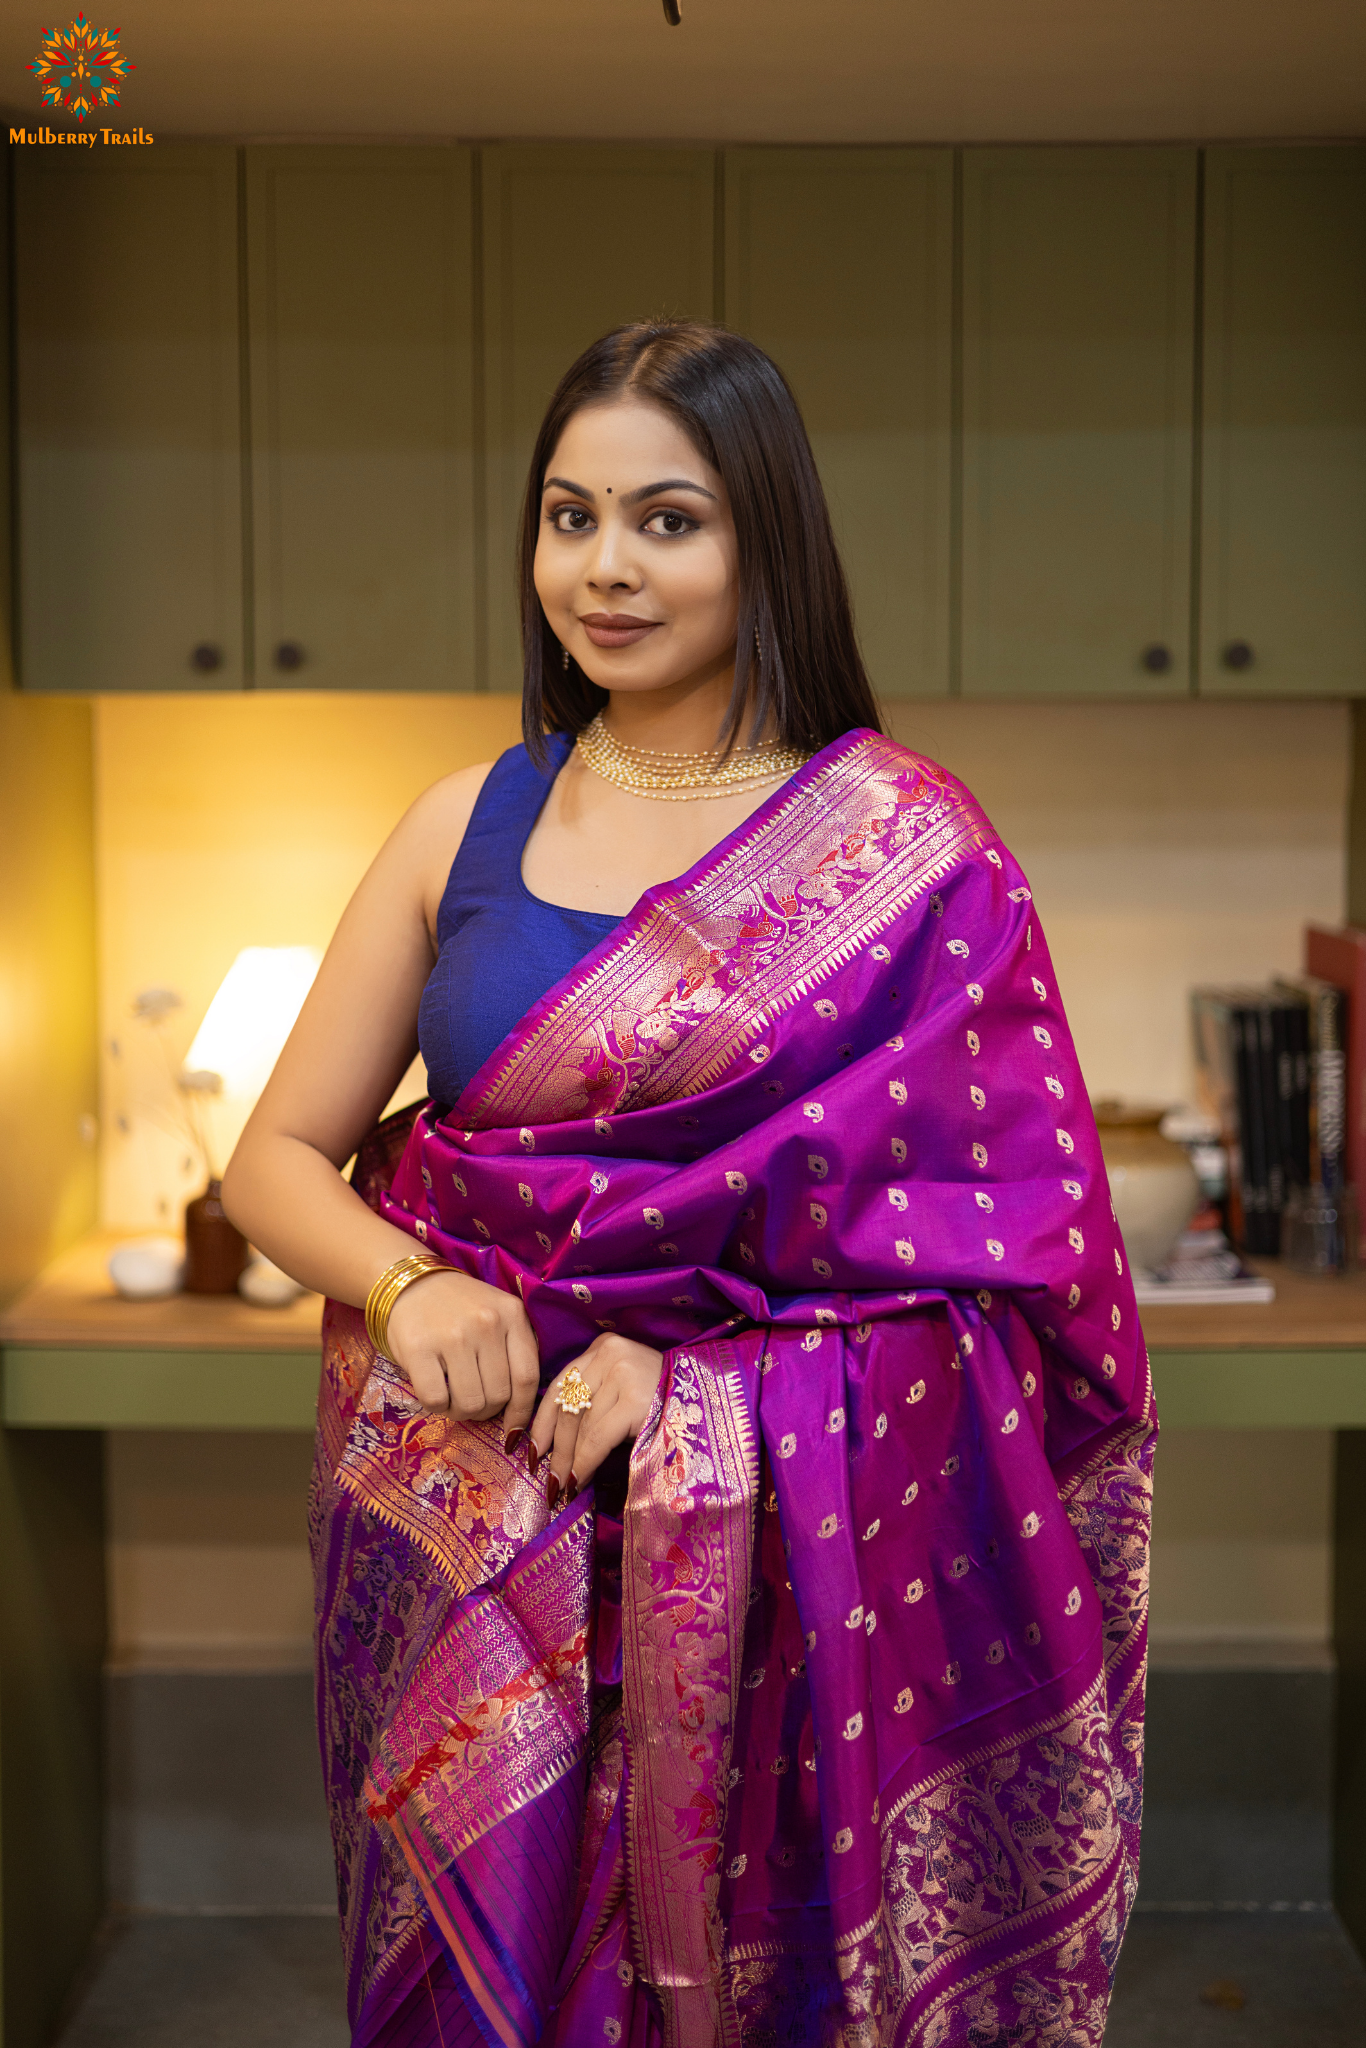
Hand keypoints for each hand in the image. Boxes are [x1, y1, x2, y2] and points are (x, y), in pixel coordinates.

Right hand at [384, 1268, 539, 1426]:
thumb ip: (512, 1350)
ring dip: (461, 1411)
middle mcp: (486, 1323)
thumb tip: (520, 1410)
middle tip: (473, 1402)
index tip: (514, 1429)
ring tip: (453, 1397)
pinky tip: (435, 1390)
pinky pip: (436, 1399)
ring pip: (470, 1403)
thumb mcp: (498, 1315)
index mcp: (512, 1314)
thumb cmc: (460, 1306)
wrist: (412, 1282)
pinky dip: (437, 1406)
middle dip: (486, 1410)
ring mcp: (453, 1335)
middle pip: (498, 1395)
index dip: (522, 1412)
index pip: (527, 1377)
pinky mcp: (419, 1348)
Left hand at [529, 1333, 664, 1508]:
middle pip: (567, 1404)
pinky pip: (597, 1438)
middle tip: (545, 1478)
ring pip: (580, 1424)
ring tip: (562, 1485)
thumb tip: (549, 1442)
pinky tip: (578, 1480)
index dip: (540, 1420)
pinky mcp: (634, 1398)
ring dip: (567, 1460)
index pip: (560, 1383)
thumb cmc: (663, 1403)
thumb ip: (591, 1400)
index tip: (529, 1448)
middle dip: (553, 1446)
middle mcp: (610, 1352)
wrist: (711, 1404)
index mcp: (604, 1346)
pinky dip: (584, 1462)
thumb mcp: (622, 1389)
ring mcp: (623, 1373)